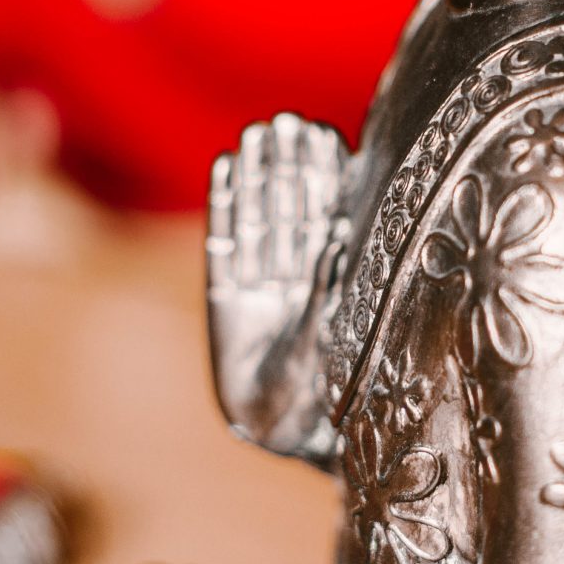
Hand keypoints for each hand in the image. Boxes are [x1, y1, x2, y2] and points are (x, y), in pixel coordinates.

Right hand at [206, 113, 347, 432]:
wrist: (283, 442)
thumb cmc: (321, 404)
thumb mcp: (330, 346)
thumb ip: (328, 294)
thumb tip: (336, 239)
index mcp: (330, 289)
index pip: (323, 220)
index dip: (321, 179)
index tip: (322, 134)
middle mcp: (297, 283)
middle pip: (291, 214)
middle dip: (289, 169)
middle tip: (289, 121)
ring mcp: (261, 290)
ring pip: (260, 223)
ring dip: (258, 179)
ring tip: (258, 133)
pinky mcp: (227, 304)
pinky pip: (226, 248)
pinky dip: (226, 209)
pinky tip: (228, 168)